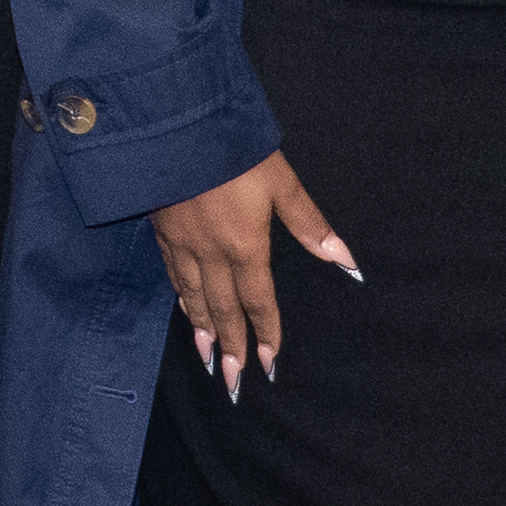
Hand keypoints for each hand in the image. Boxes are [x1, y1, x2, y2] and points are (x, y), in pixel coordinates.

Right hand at [154, 152, 355, 397]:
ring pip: (193, 298)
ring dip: (203, 331)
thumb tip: (345, 260)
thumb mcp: (279, 181)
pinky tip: (184, 308)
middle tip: (233, 381)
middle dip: (232, 346)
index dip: (266, 333)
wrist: (173, 124)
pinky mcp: (161, 229)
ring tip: (209, 358)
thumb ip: (309, 224)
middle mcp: (211, 253)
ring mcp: (182, 243)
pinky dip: (181, 299)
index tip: (270, 364)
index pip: (258, 300)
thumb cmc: (232, 149)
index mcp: (244, 245)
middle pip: (223, 309)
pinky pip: (173, 276)